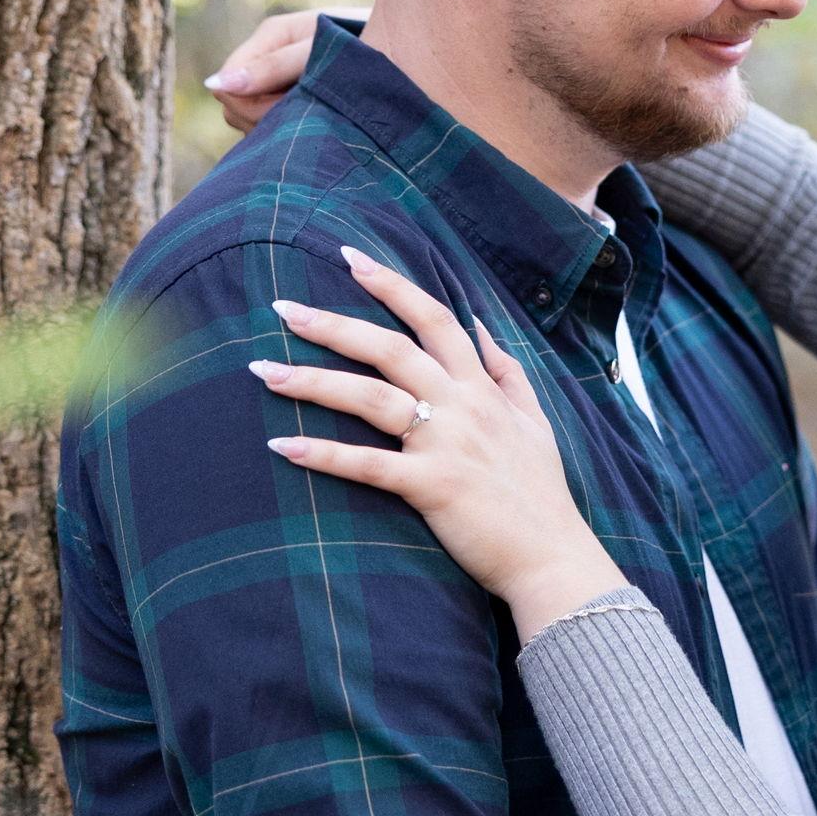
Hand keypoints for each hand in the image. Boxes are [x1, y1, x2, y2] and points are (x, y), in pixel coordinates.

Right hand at [205, 7, 357, 132]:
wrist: (414, 49)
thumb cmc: (371, 44)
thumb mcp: (321, 53)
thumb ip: (273, 68)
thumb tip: (216, 86)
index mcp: (272, 36)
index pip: (228, 86)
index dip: (253, 106)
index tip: (294, 108)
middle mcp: (270, 60)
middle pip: (235, 109)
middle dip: (268, 121)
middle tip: (317, 114)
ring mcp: (281, 84)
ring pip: (252, 124)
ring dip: (284, 129)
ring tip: (327, 117)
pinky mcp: (296, 103)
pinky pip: (276, 131)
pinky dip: (297, 133)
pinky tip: (327, 126)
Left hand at [252, 248, 626, 629]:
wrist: (552, 557)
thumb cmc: (542, 495)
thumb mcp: (535, 422)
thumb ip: (509, 373)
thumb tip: (483, 329)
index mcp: (483, 389)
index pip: (435, 320)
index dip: (393, 285)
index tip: (351, 258)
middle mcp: (463, 408)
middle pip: (391, 349)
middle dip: (333, 325)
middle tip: (283, 309)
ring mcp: (446, 446)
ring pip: (370, 398)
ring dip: (313, 382)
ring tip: (264, 371)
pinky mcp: (431, 488)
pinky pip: (368, 466)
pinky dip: (324, 456)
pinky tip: (282, 446)